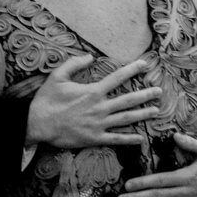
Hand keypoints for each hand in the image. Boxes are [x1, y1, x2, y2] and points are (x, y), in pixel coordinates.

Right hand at [24, 55, 161, 149]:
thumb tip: (90, 56)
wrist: (37, 124)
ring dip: (142, 114)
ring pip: (126, 119)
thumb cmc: (46, 100)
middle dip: (145, 95)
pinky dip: (129, 139)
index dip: (132, 70)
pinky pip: (115, 139)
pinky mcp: (94, 138)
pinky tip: (141, 138)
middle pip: (128, 100)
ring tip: (156, 111)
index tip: (145, 64)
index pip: (117, 78)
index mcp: (93, 91)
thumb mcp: (57, 77)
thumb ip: (74, 64)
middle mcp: (100, 107)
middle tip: (159, 91)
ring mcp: (99, 124)